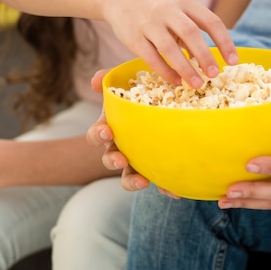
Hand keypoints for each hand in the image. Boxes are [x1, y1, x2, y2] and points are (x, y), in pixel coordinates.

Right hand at [86, 70, 180, 197]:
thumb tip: (97, 79)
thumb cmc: (142, 97)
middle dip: (112, 160)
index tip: (106, 130)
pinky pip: (157, 182)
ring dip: (132, 181)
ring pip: (128, 177)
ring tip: (143, 181)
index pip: (96, 134)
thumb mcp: (129, 86)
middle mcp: (120, 148)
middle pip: (109, 159)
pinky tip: (174, 190)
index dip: (98, 134)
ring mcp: (137, 162)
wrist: (167, 109)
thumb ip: (113, 80)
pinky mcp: (155, 171)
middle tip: (121, 159)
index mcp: (112, 128)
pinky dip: (164, 187)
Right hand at [102, 0, 237, 87]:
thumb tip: (210, 61)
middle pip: (190, 33)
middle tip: (215, 75)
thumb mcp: (179, 11)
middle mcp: (168, 10)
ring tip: (197, 84)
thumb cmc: (159, 11)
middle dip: (205, 56)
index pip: (211, 21)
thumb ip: (194, 31)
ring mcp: (149, 23)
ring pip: (169, 48)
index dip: (224, 42)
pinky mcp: (133, 37)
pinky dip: (165, 72)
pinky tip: (176, 82)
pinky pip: (151, 57)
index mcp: (185, 3)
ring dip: (185, 68)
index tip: (234, 61)